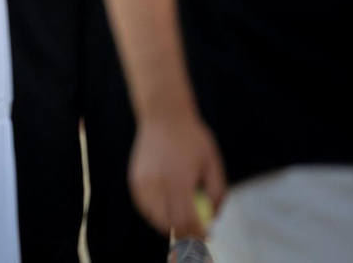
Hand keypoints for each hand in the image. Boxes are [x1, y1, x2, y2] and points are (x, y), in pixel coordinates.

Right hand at [129, 111, 226, 238]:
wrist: (163, 116)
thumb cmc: (193, 139)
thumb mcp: (213, 164)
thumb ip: (217, 194)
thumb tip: (213, 218)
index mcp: (178, 180)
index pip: (185, 220)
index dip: (196, 234)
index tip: (207, 237)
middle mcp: (156, 183)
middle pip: (168, 223)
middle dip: (184, 233)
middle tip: (197, 233)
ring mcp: (142, 182)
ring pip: (154, 218)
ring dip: (169, 224)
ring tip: (183, 218)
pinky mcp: (134, 180)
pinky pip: (144, 207)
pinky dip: (156, 213)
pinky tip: (167, 208)